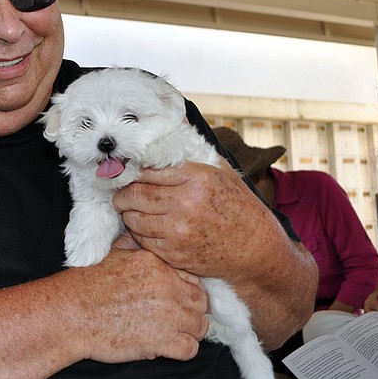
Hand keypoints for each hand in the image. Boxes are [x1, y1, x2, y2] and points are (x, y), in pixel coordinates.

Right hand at [72, 249, 208, 362]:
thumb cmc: (86, 285)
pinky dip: (181, 350)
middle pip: (201, 302)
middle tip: (176, 319)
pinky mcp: (162, 341)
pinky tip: (166, 347)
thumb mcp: (113, 254)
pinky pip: (190, 349)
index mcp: (158, 265)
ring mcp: (168, 315)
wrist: (71, 313)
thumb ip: (134, 246)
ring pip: (200, 326)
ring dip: (189, 332)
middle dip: (192, 311)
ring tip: (172, 334)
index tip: (176, 299)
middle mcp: (168, 287)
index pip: (193, 277)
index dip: (186, 290)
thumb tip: (140, 238)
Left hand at [111, 158, 317, 348]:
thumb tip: (175, 124)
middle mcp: (185, 203)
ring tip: (134, 212)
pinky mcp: (174, 253)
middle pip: (134, 194)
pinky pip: (142, 240)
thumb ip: (194, 154)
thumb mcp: (222, 173)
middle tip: (122, 195)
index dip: (132, 173)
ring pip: (133, 219)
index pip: (146, 171)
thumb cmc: (239, 208)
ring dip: (129, 215)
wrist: (256, 249)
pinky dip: (140, 234)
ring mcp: (178, 230)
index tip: (128, 175)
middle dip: (122, 195)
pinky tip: (147, 229)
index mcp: (196, 178)